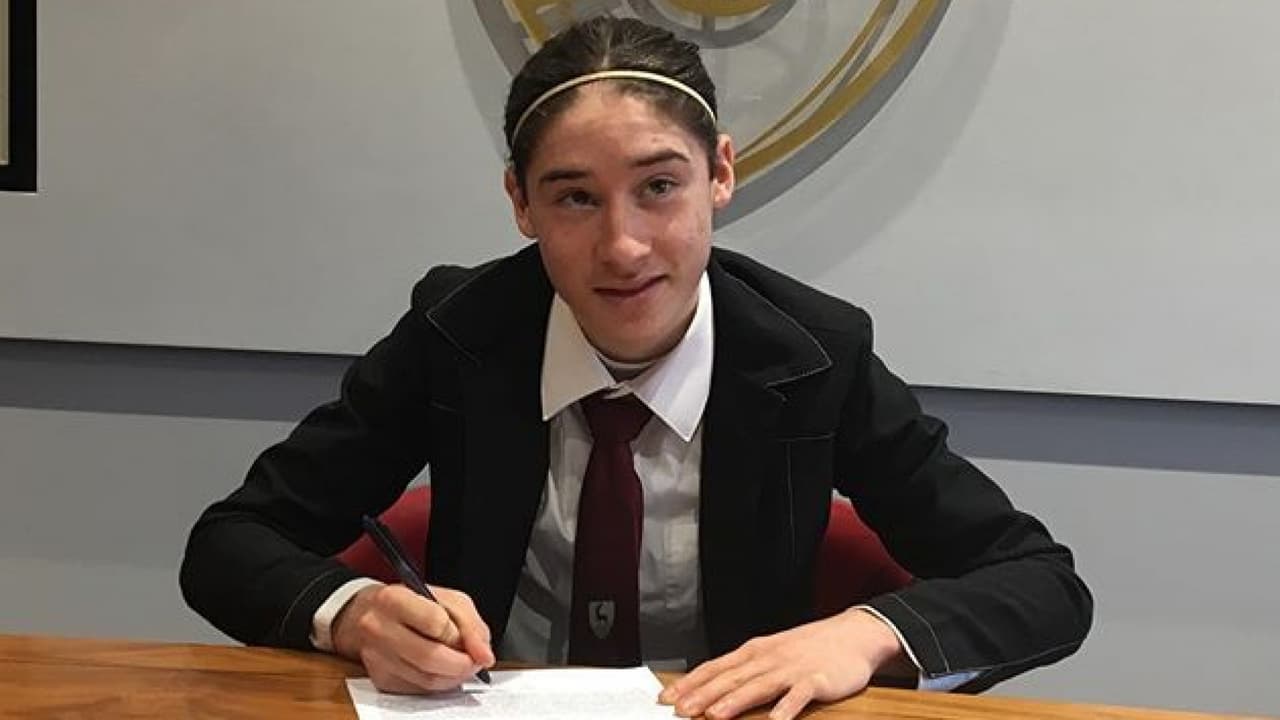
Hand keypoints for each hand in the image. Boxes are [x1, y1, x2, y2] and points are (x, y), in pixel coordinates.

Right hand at [332, 583, 494, 693]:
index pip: (435, 623)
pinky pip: (418, 689)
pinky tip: (442, 671)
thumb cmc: (410, 603)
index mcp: (394, 600)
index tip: (470, 640)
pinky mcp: (380, 679)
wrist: (368, 615)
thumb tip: (484, 656)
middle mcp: (379, 629)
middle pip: (430, 657)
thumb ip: (471, 625)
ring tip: (461, 665)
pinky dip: (438, 684)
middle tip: (474, 662)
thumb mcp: (447, 599)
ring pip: (426, 680)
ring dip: (454, 677)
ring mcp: (377, 657)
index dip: (459, 634)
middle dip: (462, 664)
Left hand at [658, 609, 904, 719]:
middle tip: (680, 711)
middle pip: (731, 678)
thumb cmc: (808, 648)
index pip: (715, 667)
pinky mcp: (816, 680)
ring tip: (715, 715)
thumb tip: (712, 689)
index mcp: (754, 652)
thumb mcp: (772, 653)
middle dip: (703, 695)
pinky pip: (799, 696)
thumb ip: (745, 671)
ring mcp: (792, 669)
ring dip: (736, 701)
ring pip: (759, 685)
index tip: (667, 698)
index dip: (690, 683)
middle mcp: (769, 658)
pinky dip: (786, 709)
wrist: (852, 635)